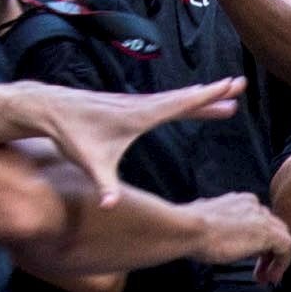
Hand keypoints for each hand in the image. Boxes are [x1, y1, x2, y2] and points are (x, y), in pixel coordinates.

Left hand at [11, 74, 238, 197]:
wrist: (50, 110)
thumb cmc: (72, 135)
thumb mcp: (91, 164)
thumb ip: (104, 187)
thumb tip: (110, 207)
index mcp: (140, 116)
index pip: (181, 104)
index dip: (208, 97)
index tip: (231, 86)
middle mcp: (142, 105)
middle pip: (185, 97)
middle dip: (214, 92)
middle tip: (241, 83)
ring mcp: (135, 103)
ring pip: (177, 98)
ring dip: (202, 96)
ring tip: (226, 95)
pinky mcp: (128, 105)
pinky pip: (165, 102)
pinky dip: (184, 100)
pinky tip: (190, 103)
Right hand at [183, 191, 290, 269]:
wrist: (189, 229)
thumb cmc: (188, 230)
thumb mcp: (205, 225)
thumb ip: (216, 227)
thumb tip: (211, 235)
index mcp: (239, 202)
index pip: (257, 220)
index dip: (257, 242)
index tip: (250, 258)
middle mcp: (252, 206)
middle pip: (272, 227)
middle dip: (267, 251)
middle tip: (260, 271)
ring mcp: (261, 218)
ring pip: (280, 236)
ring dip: (275, 258)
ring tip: (266, 277)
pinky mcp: (268, 233)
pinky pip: (286, 247)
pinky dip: (282, 262)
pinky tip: (272, 276)